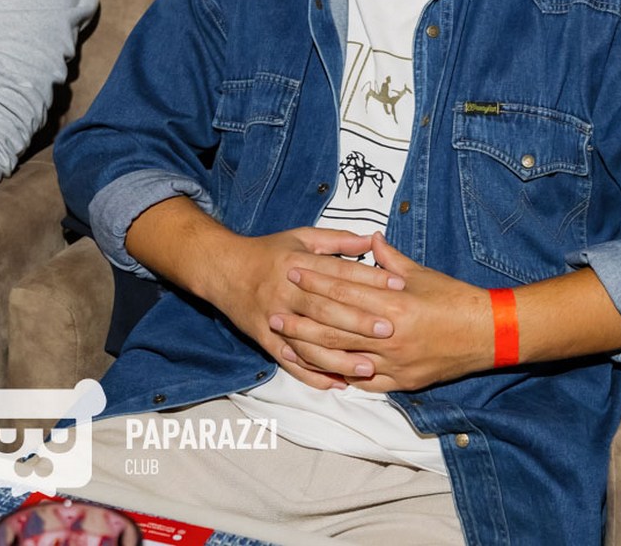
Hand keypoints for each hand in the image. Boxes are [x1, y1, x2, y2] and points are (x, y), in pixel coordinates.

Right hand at [203, 227, 398, 390]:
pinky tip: (336, 383)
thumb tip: (370, 239)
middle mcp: (285, 292)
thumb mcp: (300, 237)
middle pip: (325, 309)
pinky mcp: (264, 339)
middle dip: (358, 321)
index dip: (369, 280)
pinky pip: (289, 361)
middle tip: (390, 330)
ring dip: (338, 357)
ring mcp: (273, 317)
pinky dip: (312, 375)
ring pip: (309, 342)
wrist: (222, 268)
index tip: (398, 287)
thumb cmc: (267, 251)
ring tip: (368, 367)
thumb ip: (336, 240)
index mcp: (296, 263)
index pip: (338, 273)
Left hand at [271, 233, 491, 391]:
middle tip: (274, 311)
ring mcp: (396, 362)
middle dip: (301, 319)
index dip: (315, 281)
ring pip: (342, 359)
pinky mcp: (404, 382)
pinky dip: (341, 376)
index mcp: (393, 304)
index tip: (292, 271)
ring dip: (311, 351)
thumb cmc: (455, 299)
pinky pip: (365, 382)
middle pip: (334, 328)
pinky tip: (320, 370)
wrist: (490, 333)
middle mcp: (390, 335)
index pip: (343, 291)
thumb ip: (390, 258)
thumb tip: (370, 238)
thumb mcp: (421, 274)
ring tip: (287, 341)